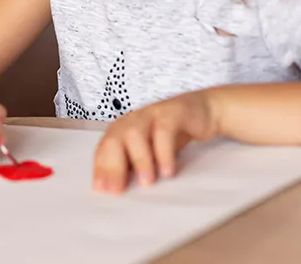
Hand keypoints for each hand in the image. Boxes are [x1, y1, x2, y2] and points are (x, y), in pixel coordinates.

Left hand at [92, 90, 218, 193]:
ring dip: (139, 160)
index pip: (104, 148)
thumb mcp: (149, 152)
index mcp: (122, 129)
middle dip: (113, 166)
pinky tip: (167, 170)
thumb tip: (119, 189)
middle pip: (114, 140)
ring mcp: (151, 114)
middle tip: (117, 190)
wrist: (199, 110)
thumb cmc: (170, 134)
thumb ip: (134, 165)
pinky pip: (164, 130)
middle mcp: (133, 120)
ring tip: (146, 182)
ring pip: (135, 133)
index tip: (101, 189)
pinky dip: (164, 151)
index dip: (101, 168)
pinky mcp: (172, 113)